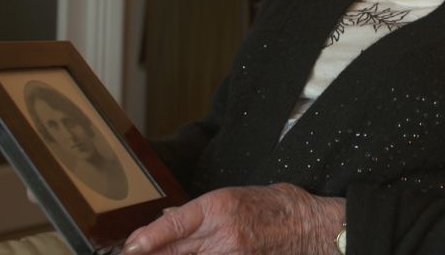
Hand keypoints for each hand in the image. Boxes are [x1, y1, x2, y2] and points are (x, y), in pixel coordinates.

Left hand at [123, 183, 344, 254]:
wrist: (315, 227)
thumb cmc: (280, 207)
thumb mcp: (237, 196)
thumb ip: (201, 211)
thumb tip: (170, 218)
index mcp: (220, 206)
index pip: (173, 224)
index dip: (147, 238)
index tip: (130, 247)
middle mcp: (223, 233)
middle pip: (175, 250)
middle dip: (152, 253)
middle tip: (135, 253)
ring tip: (157, 254)